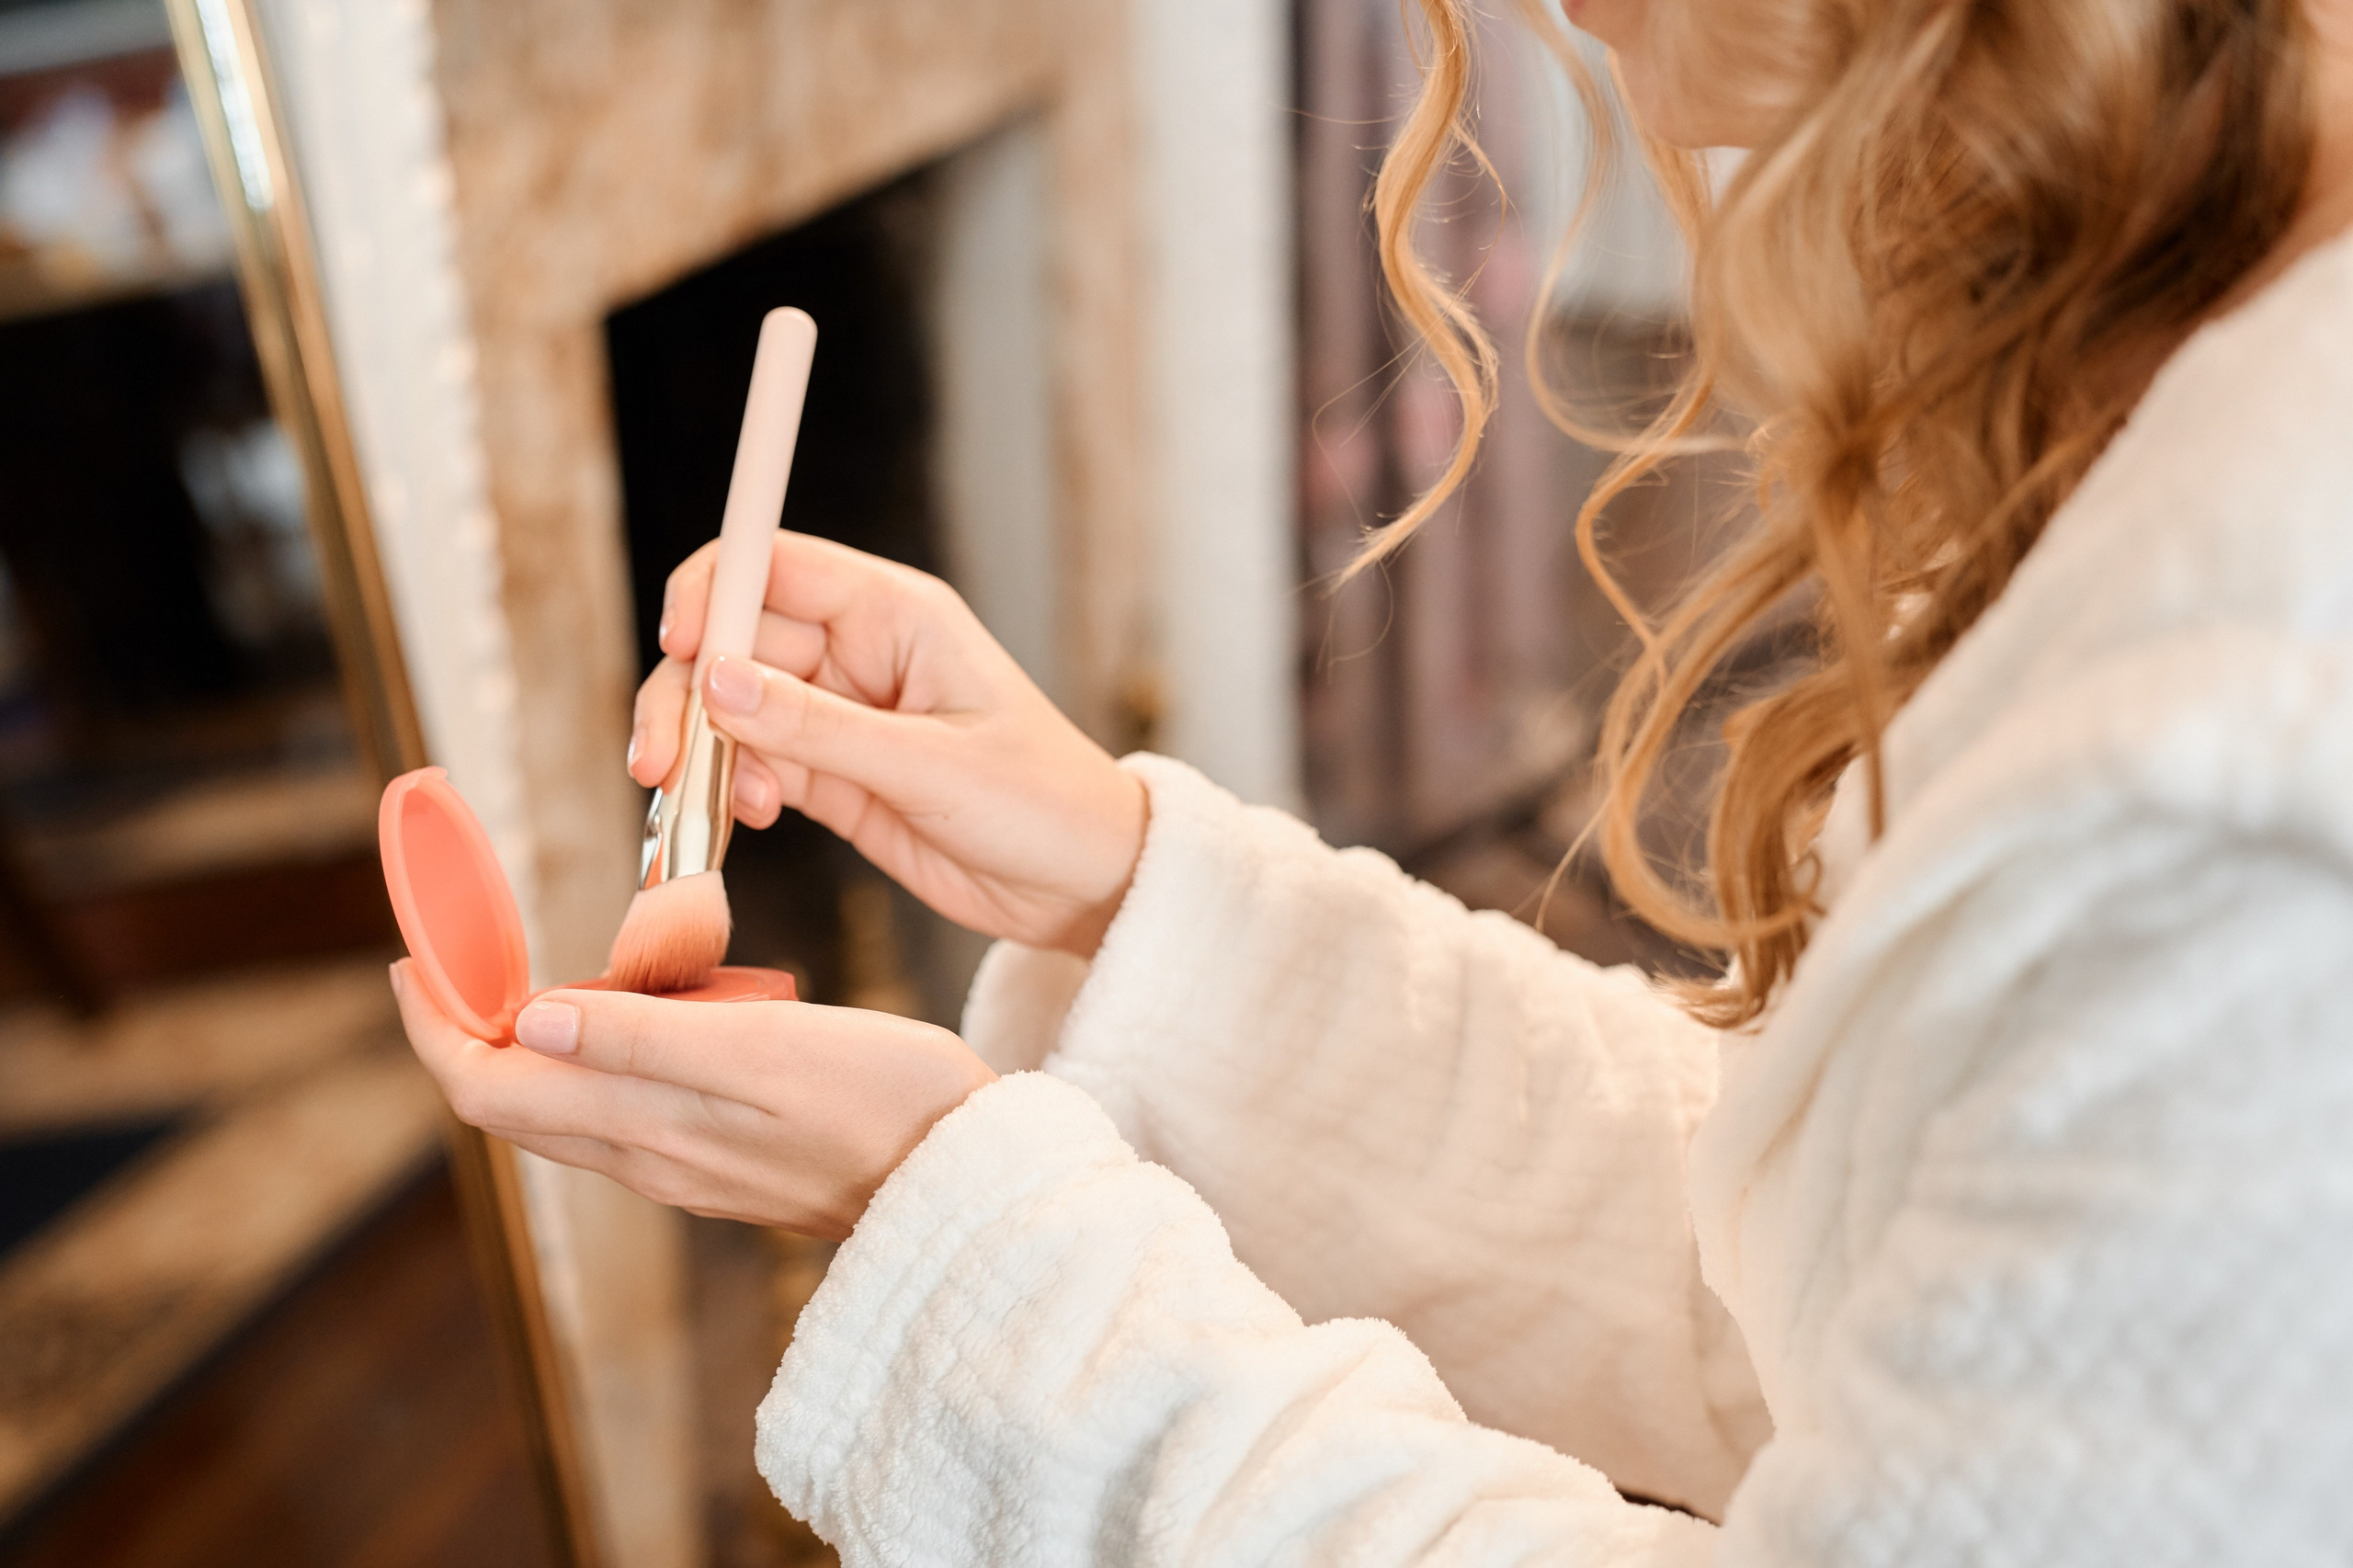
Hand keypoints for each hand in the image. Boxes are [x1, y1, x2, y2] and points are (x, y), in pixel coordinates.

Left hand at [394, 961, 995, 1238]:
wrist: (970, 1181)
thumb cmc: (890, 1104)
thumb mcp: (768, 1050)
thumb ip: (645, 1039)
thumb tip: (527, 1022)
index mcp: (648, 1126)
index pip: (489, 1087)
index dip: (436, 1022)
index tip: (413, 956)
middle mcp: (650, 1156)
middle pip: (512, 1102)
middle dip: (467, 1025)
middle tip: (455, 952)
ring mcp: (684, 1165)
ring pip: (564, 1109)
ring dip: (530, 1041)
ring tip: (536, 970)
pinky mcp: (721, 1161)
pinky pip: (620, 1112)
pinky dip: (593, 1058)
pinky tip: (632, 1015)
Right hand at [631, 532, 1146, 956]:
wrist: (1086, 885)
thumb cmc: (1042, 804)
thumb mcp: (932, 767)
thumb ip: (819, 728)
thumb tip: (717, 682)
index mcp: (896, 615)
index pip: (774, 566)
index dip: (712, 594)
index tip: (680, 648)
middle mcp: (860, 654)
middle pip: (734, 644)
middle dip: (686, 697)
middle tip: (661, 765)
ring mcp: (841, 717)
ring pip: (733, 710)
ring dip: (703, 752)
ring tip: (705, 805)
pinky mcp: (833, 778)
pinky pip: (755, 767)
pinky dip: (732, 791)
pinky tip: (748, 821)